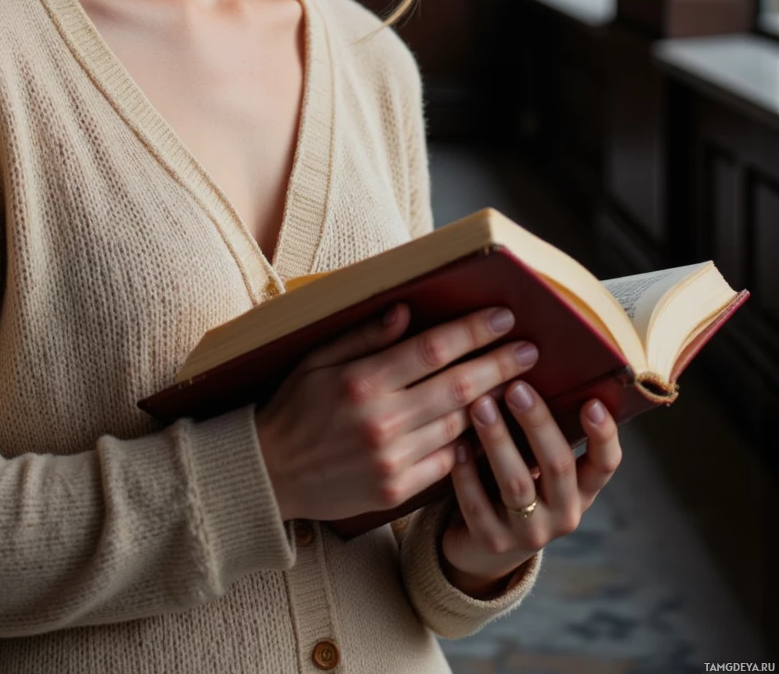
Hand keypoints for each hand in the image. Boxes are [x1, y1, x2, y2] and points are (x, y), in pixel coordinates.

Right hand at [253, 300, 539, 523]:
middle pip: (460, 386)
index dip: (474, 331)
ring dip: (495, 403)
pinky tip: (489, 427)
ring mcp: (392, 459)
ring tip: (520, 384)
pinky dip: (471, 442)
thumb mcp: (317, 359)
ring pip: (461, 425)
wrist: (269, 474)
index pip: (434, 348)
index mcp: (362, 380)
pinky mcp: (397, 490)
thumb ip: (363, 336)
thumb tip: (405, 311)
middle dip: (502, 364)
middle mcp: (381, 420)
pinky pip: (449, 462)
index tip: (505, 317)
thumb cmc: (294, 407)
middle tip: (533, 350)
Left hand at [437, 381, 622, 597]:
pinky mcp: (493, 542)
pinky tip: (454, 445)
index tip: (592, 402)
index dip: (603, 435)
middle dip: (537, 423)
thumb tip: (528, 362)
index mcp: (583, 488)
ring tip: (480, 405)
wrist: (484, 544)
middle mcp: (565, 513)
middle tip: (516, 387)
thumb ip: (541, 428)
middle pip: (558, 466)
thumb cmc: (516, 477)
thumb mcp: (537, 460)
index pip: (606, 464)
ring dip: (498, 441)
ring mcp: (530, 532)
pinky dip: (466, 473)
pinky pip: (479, 506)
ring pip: (517, 484)